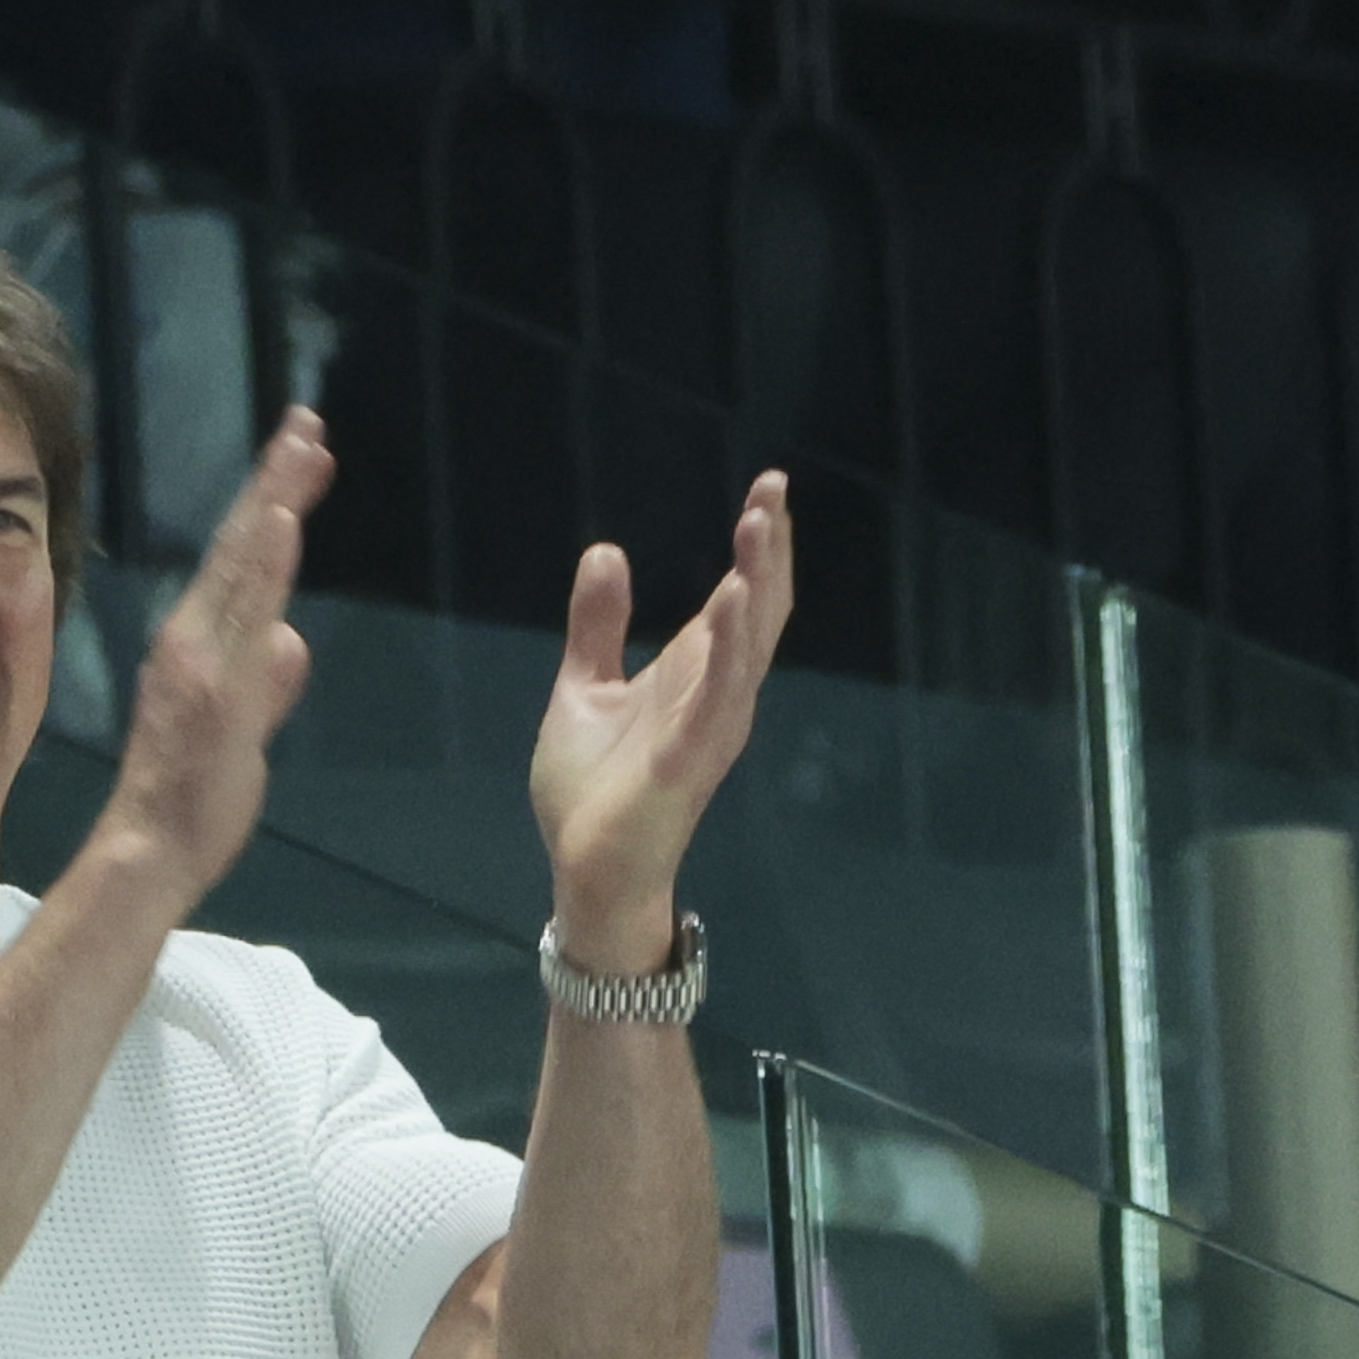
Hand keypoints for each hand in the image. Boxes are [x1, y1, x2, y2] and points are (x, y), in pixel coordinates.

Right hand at [101, 412, 335, 907]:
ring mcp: (203, 660)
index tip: (304, 458)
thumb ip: (269, 685)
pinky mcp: (214, 687)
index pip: (243, 563)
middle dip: (277, 478)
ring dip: (273, 500)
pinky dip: (262, 563)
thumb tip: (290, 642)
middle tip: (308, 420)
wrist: (150, 853)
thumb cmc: (191, 803)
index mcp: (200, 646)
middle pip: (242, 545)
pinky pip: (242, 615)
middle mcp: (194, 639)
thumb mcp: (243, 731)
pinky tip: (282, 519)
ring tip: (303, 446)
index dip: (273, 505)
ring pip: (243, 565)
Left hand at [528, 474, 793, 974]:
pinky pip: (719, 696)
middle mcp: (717, 694)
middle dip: (769, 551)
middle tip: (774, 490)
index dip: (756, 547)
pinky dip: (731, 647)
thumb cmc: (590, 792)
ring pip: (749, 645)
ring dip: (758, 585)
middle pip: (758, 611)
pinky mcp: (689, 758)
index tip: (767, 489)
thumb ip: (598, 626)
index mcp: (695, 674)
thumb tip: (605, 552)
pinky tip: (733, 600)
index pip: (739, 598)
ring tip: (761, 525)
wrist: (584, 869)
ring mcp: (709, 726)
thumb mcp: (584, 689)